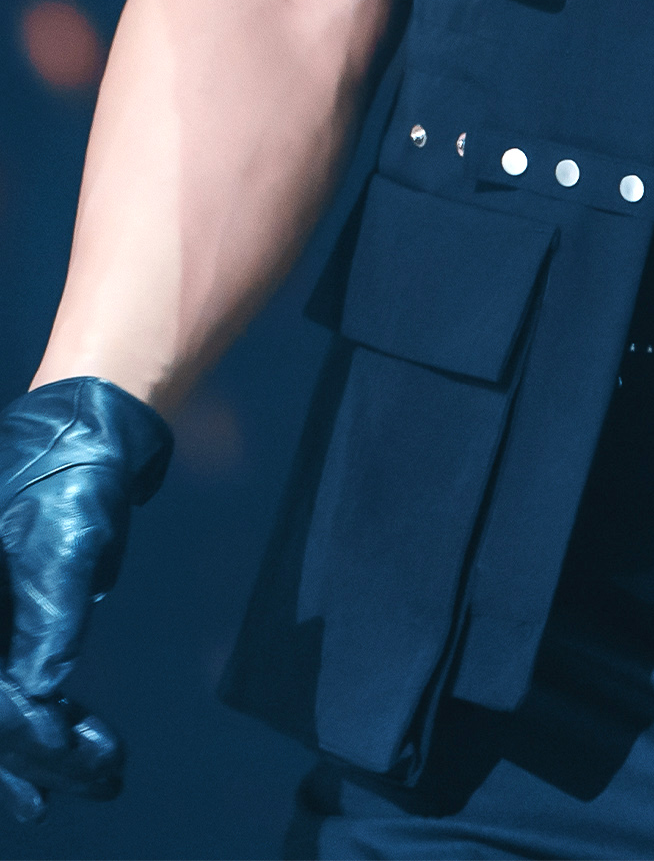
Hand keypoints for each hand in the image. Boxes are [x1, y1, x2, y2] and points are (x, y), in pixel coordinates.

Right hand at [0, 378, 171, 821]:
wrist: (85, 420)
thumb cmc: (70, 470)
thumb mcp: (66, 540)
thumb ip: (50, 620)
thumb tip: (41, 697)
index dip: (22, 734)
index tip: (72, 756)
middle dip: (32, 754)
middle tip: (100, 777)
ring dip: (35, 751)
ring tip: (94, 777)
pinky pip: (5, 686)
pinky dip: (33, 724)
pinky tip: (66, 755)